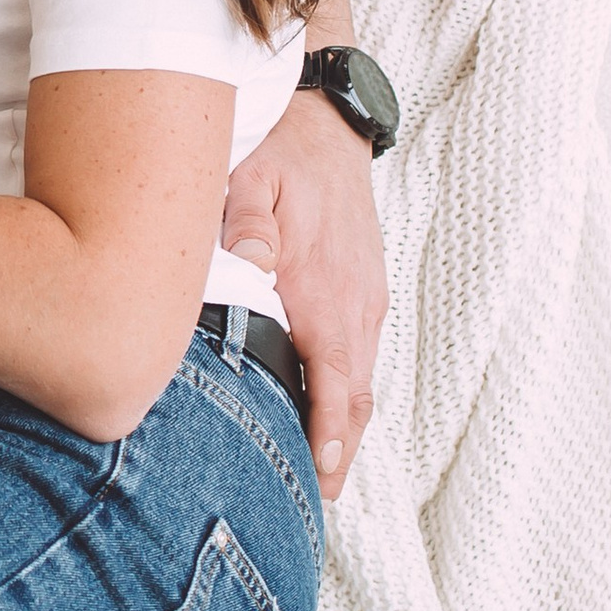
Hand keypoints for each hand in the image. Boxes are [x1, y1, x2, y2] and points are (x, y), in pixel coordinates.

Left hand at [221, 88, 387, 500]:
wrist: (326, 112)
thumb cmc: (280, 145)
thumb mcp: (249, 175)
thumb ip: (246, 228)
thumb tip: (254, 274)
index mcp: (327, 288)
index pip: (335, 382)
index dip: (329, 437)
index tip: (321, 480)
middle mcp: (355, 301)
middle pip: (354, 396)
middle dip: (339, 450)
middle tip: (318, 498)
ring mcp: (364, 295)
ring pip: (357, 377)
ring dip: (341, 423)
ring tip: (319, 470)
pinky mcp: (362, 286)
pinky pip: (355, 352)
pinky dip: (343, 389)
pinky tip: (320, 406)